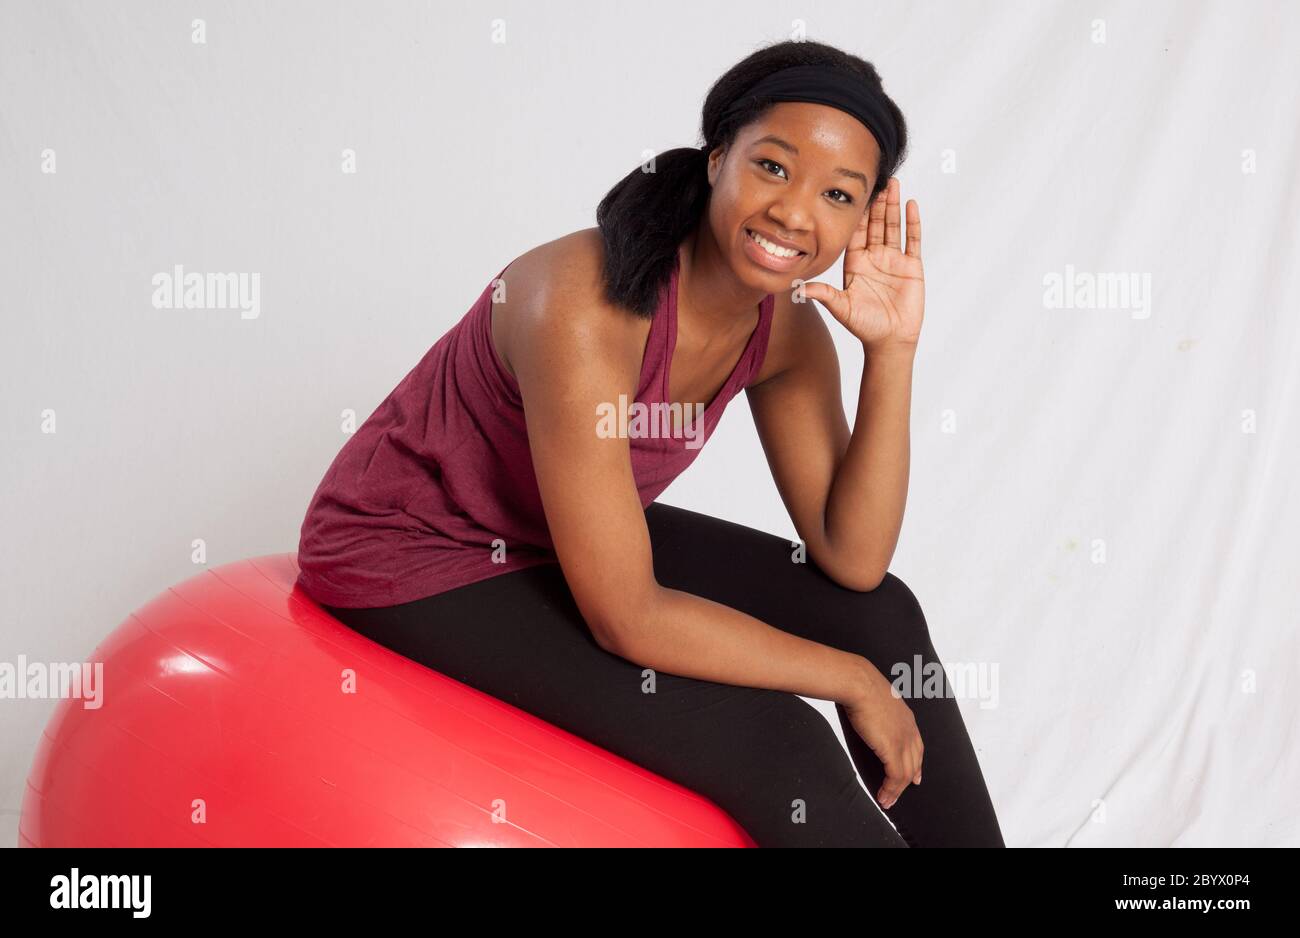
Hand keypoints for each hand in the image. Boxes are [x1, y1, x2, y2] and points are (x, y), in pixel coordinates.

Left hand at [800, 177, 924, 350]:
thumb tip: (798, 288)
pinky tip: (911, 204)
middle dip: (875, 202)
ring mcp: (893, 260)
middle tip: (876, 179)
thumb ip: (822, 294)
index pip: (855, 232)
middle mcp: (874, 257)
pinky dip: (912, 222)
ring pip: (893, 226)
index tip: (853, 192)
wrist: (890, 341)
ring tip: (893, 183)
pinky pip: (912, 240)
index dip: (856, 213)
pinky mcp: (911, 266)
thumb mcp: (840, 307)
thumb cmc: (864, 326)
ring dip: (893, 205)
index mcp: (855, 263)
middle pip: (875, 223)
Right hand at [840, 660, 923, 809]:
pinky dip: (891, 790)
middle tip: (901, 794)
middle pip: (914, 762)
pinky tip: (884, 796)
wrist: (858, 683)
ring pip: (906, 773)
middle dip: (908, 781)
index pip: (917, 745)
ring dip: (896, 791)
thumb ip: (876, 708)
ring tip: (887, 801)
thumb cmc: (860, 685)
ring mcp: (902, 740)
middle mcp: (908, 730)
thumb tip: (864, 711)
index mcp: (906, 717)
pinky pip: (896, 776)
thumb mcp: (875, 697)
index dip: (917, 762)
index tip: (916, 775)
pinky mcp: (892, 749)